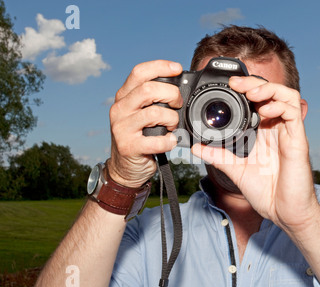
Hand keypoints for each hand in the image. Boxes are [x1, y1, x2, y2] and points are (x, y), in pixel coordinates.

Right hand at [108, 60, 182, 187]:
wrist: (126, 168)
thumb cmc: (141, 137)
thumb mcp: (142, 113)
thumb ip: (154, 99)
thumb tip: (181, 87)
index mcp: (124, 96)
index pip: (139, 72)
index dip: (160, 66)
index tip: (177, 69)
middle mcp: (119, 109)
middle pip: (148, 89)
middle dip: (171, 94)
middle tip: (178, 104)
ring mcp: (121, 128)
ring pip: (154, 113)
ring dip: (172, 120)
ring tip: (173, 127)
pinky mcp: (128, 146)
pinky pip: (156, 140)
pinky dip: (168, 141)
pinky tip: (170, 141)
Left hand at [192, 76, 319, 232]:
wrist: (285, 213)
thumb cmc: (267, 192)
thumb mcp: (236, 171)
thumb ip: (218, 156)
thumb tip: (196, 147)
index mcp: (263, 133)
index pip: (257, 101)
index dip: (244, 89)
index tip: (227, 86)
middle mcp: (276, 129)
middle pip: (271, 93)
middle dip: (253, 83)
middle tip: (235, 83)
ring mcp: (288, 133)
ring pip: (286, 96)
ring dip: (268, 89)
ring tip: (250, 91)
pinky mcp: (298, 140)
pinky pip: (293, 113)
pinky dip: (279, 106)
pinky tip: (265, 111)